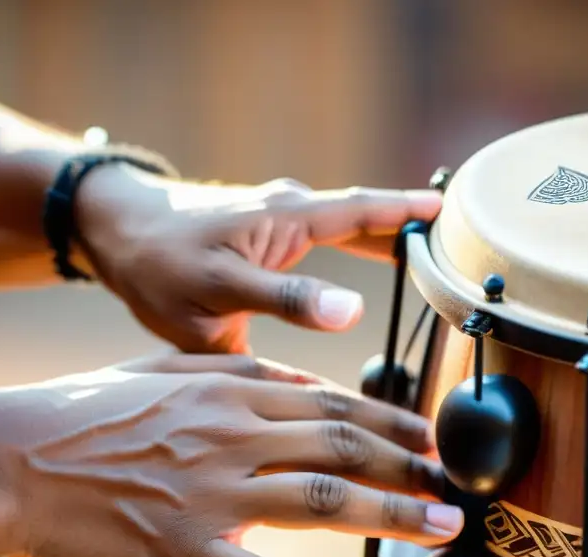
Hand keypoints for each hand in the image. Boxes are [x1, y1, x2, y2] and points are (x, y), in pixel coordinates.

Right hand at [0, 355, 462, 556]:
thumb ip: (227, 370)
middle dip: (411, 465)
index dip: (391, 422)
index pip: (330, 403)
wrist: (9, 460)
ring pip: (324, 500)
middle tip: (455, 483)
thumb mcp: (158, 370)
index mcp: (228, 390)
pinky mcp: (185, 549)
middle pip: (344, 446)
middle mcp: (232, 435)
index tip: (429, 439)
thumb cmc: (79, 413)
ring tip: (440, 530)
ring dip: (392, 517)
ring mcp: (212, 492)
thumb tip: (289, 381)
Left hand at [77, 171, 442, 353]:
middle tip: (469, 253)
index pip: (366, 212)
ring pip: (354, 229)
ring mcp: (285, 222)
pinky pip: (332, 240)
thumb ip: (284, 304)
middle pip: (372, 218)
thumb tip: (354, 313)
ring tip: (440, 266)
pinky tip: (383, 271)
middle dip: (418, 233)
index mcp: (287, 218)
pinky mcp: (274, 238)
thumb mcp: (215, 294)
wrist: (118, 236)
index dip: (415, 218)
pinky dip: (364, 249)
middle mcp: (293, 212)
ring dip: (394, 241)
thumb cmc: (159, 265)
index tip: (465, 219)